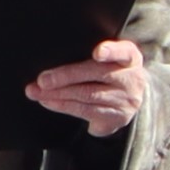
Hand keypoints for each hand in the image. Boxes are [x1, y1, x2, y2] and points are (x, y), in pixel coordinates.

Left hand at [26, 36, 147, 138]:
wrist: (126, 100)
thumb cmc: (108, 73)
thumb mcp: (107, 60)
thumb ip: (87, 55)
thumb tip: (50, 61)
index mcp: (130, 58)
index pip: (124, 51)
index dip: (111, 51)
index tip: (97, 53)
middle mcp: (132, 78)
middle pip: (98, 74)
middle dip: (66, 76)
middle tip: (43, 80)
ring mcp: (127, 100)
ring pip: (88, 95)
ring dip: (58, 93)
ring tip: (36, 92)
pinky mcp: (117, 117)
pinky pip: (85, 111)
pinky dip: (62, 105)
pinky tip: (48, 101)